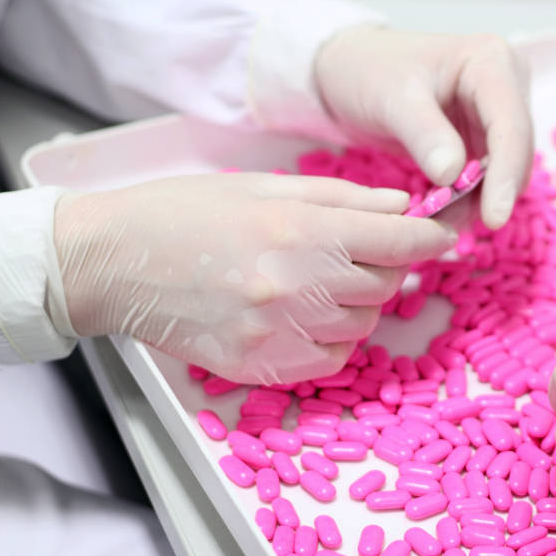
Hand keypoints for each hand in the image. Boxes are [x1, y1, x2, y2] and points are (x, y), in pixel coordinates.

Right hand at [54, 173, 455, 383]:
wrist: (113, 263)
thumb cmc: (184, 213)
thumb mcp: (264, 186)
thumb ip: (342, 199)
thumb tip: (401, 209)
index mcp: (298, 230)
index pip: (397, 241)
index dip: (430, 237)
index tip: (442, 235)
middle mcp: (295, 286)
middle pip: (387, 285)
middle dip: (388, 265)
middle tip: (363, 250)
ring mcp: (278, 333)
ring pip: (364, 326)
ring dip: (359, 303)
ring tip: (320, 281)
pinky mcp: (261, 368)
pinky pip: (331, 360)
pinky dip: (332, 340)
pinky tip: (303, 315)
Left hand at [314, 25, 533, 228]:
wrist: (351, 71)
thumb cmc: (368, 71)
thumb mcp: (391, 98)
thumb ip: (424, 133)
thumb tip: (453, 176)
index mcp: (490, 61)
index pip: (510, 126)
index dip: (507, 174)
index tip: (493, 218)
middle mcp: (505, 85)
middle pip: (515, 152)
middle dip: (490, 193)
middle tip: (450, 226)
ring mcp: (497, 114)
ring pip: (504, 171)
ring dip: (477, 201)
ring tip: (438, 221)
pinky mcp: (484, 139)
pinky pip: (486, 177)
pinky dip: (467, 199)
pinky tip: (441, 214)